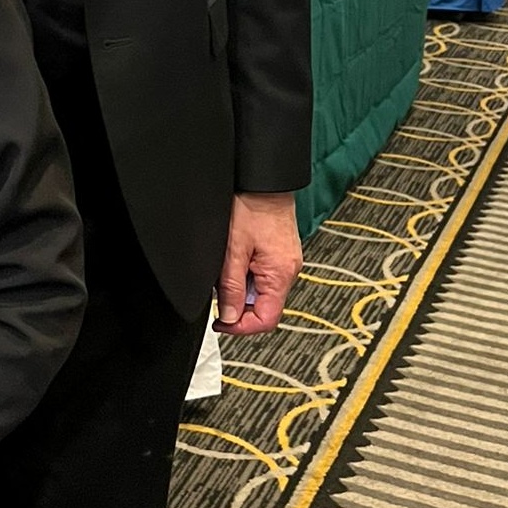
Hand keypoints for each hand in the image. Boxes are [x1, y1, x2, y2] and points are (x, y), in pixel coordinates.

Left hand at [215, 191, 301, 336]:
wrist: (264, 180)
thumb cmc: (251, 207)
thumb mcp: (233, 250)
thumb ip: (230, 287)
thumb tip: (229, 317)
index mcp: (280, 275)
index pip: (266, 320)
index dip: (241, 327)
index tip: (221, 322)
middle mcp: (288, 271)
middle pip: (263, 306)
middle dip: (237, 303)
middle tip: (219, 286)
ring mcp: (286, 262)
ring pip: (260, 290)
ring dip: (240, 286)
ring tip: (227, 264)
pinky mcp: (280, 252)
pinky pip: (262, 274)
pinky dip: (246, 272)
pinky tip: (236, 256)